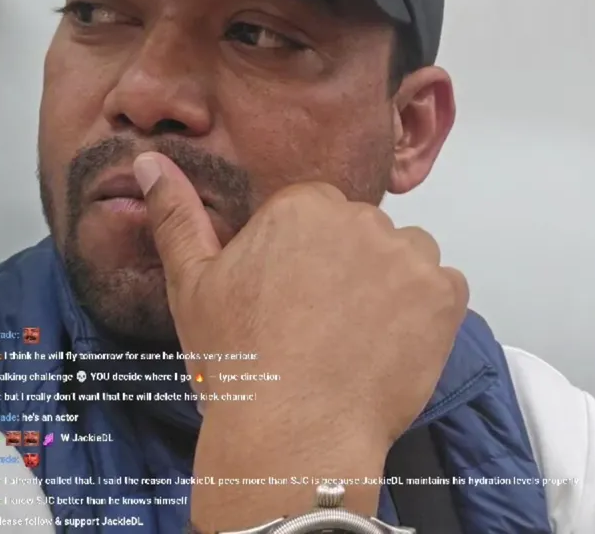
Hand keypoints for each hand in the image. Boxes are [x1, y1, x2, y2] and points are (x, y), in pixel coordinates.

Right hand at [134, 152, 468, 448]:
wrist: (295, 432)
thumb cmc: (242, 362)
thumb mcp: (193, 283)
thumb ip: (178, 215)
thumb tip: (149, 163)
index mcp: (305, 206)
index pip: (320, 215)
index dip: (306, 259)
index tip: (293, 297)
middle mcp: (363, 219)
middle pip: (366, 234)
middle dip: (350, 269)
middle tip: (322, 323)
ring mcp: (410, 257)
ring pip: (408, 258)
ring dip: (394, 286)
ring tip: (358, 336)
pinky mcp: (445, 295)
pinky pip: (445, 290)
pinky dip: (427, 315)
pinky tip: (390, 345)